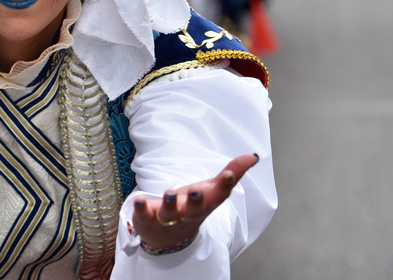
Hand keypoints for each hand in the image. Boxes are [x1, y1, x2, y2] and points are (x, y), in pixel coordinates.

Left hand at [130, 153, 259, 249]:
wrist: (167, 237)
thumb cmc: (193, 206)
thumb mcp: (212, 190)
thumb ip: (232, 173)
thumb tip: (254, 155)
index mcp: (205, 204)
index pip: (218, 196)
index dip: (225, 185)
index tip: (229, 174)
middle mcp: (188, 213)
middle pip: (194, 209)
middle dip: (196, 201)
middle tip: (197, 191)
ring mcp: (168, 218)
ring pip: (170, 213)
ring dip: (170, 204)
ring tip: (169, 193)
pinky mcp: (148, 219)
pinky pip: (144, 216)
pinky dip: (141, 209)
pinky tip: (138, 200)